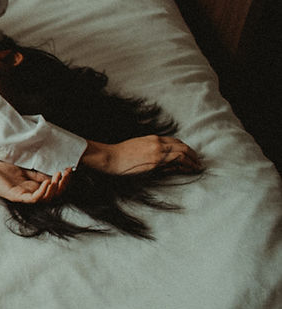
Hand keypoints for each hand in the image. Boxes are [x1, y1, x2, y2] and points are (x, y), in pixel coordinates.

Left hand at [0, 161, 71, 202]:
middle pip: (53, 195)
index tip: (70, 169)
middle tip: (66, 174)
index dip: (63, 180)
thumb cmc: (0, 172)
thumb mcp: (23, 170)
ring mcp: (23, 197)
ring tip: (58, 178)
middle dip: (63, 185)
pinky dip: (42, 192)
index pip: (53, 188)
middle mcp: (30, 194)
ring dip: (55, 189)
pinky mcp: (16, 197)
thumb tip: (53, 172)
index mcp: (33, 188)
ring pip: (45, 199)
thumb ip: (36, 173)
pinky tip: (47, 183)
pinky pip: (33, 198)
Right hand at [82, 136, 202, 174]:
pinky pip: (176, 162)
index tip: (190, 155)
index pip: (175, 142)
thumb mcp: (138, 147)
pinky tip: (190, 170)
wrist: (110, 157)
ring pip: (182, 153)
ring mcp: (157, 153)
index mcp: (153, 139)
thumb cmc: (120, 154)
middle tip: (198, 162)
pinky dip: (186, 165)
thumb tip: (164, 159)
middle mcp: (157, 143)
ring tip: (197, 167)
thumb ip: (152, 150)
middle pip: (182, 146)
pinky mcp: (155, 163)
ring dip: (193, 161)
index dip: (185, 148)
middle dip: (193, 154)